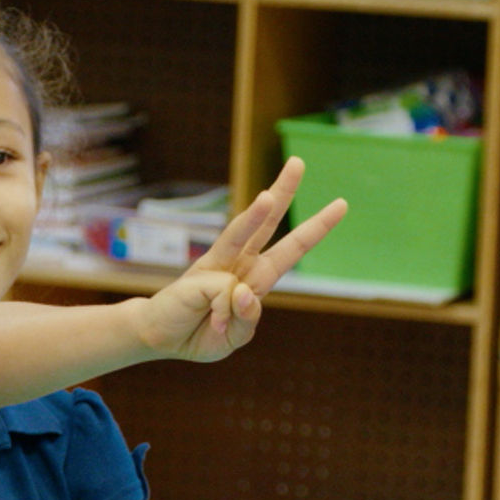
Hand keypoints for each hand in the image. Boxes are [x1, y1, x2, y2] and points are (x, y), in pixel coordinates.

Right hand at [133, 157, 347, 361]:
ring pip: (240, 233)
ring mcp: (218, 266)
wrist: (159, 337)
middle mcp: (239, 264)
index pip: (291, 249)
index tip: (341, 204)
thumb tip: (243, 292)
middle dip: (284, 191)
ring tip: (267, 197)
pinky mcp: (200, 275)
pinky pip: (222, 293)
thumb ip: (246, 319)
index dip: (316, 228)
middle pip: (267, 223)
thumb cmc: (199, 334)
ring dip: (254, 215)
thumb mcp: (234, 338)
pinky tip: (211, 320)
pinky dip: (222, 312)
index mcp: (255, 280)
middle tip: (298, 161)